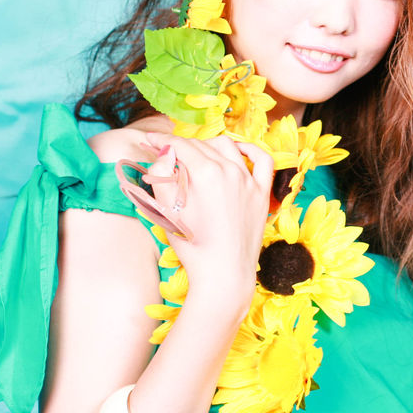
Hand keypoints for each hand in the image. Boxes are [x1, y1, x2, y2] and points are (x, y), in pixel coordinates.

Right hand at [143, 133, 274, 313]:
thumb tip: (164, 152)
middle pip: (201, 145)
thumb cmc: (192, 246)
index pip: (180, 145)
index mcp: (205, 173)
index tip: (149, 139)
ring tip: (196, 153)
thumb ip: (162, 176)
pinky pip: (263, 161)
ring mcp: (249, 181)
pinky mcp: (262, 193)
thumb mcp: (166, 210)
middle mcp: (230, 170)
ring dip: (208, 145)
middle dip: (180, 145)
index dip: (161, 140)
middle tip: (166, 151)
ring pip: (228, 147)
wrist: (223, 273)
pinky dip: (251, 150)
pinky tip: (240, 150)